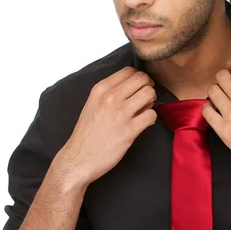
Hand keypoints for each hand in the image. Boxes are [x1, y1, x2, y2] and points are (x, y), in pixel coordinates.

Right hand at [54, 66, 157, 187]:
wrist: (78, 159)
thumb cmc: (87, 133)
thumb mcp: (93, 104)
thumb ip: (110, 92)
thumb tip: (134, 85)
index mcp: (100, 89)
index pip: (129, 70)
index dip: (138, 78)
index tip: (138, 89)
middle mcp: (110, 98)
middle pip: (142, 79)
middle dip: (148, 87)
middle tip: (144, 99)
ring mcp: (120, 114)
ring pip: (149, 94)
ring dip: (151, 102)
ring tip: (143, 111)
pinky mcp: (129, 130)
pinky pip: (151, 115)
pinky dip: (151, 118)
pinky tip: (143, 124)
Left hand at [202, 58, 230, 181]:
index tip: (230, 71)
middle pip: (220, 76)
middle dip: (222, 79)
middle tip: (225, 88)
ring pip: (212, 90)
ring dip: (215, 94)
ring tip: (221, 101)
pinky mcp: (223, 129)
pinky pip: (206, 110)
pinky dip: (209, 109)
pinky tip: (216, 113)